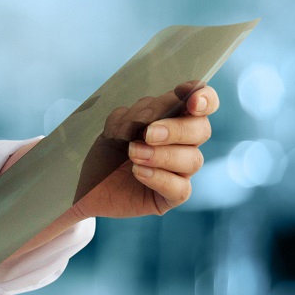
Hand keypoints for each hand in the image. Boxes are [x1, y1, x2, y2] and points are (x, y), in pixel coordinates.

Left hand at [73, 84, 217, 217]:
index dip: (205, 98)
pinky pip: (180, 188)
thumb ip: (137, 115)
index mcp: (172, 118)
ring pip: (192, 159)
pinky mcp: (173, 196)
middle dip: (176, 129)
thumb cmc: (108, 150)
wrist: (89, 183)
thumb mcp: (116, 126)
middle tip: (147, 134)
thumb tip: (154, 115)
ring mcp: (181, 171)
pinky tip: (138, 172)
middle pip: (201, 130)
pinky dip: (158, 177)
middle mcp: (183, 143)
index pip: (203, 103)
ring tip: (133, 153)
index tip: (193, 100)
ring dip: (161, 155)